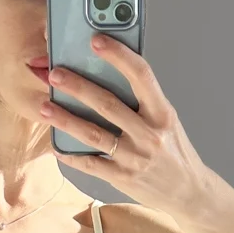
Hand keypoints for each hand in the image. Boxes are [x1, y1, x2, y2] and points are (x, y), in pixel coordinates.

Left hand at [40, 33, 213, 219]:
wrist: (188, 192)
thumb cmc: (174, 151)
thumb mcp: (167, 121)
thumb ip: (144, 101)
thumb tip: (111, 75)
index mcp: (162, 113)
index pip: (141, 76)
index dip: (118, 56)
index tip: (96, 40)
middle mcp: (149, 135)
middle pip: (108, 104)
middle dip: (78, 87)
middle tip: (55, 73)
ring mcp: (134, 158)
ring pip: (93, 134)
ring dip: (65, 119)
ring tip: (45, 106)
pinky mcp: (122, 178)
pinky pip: (90, 164)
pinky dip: (71, 155)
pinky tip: (55, 145)